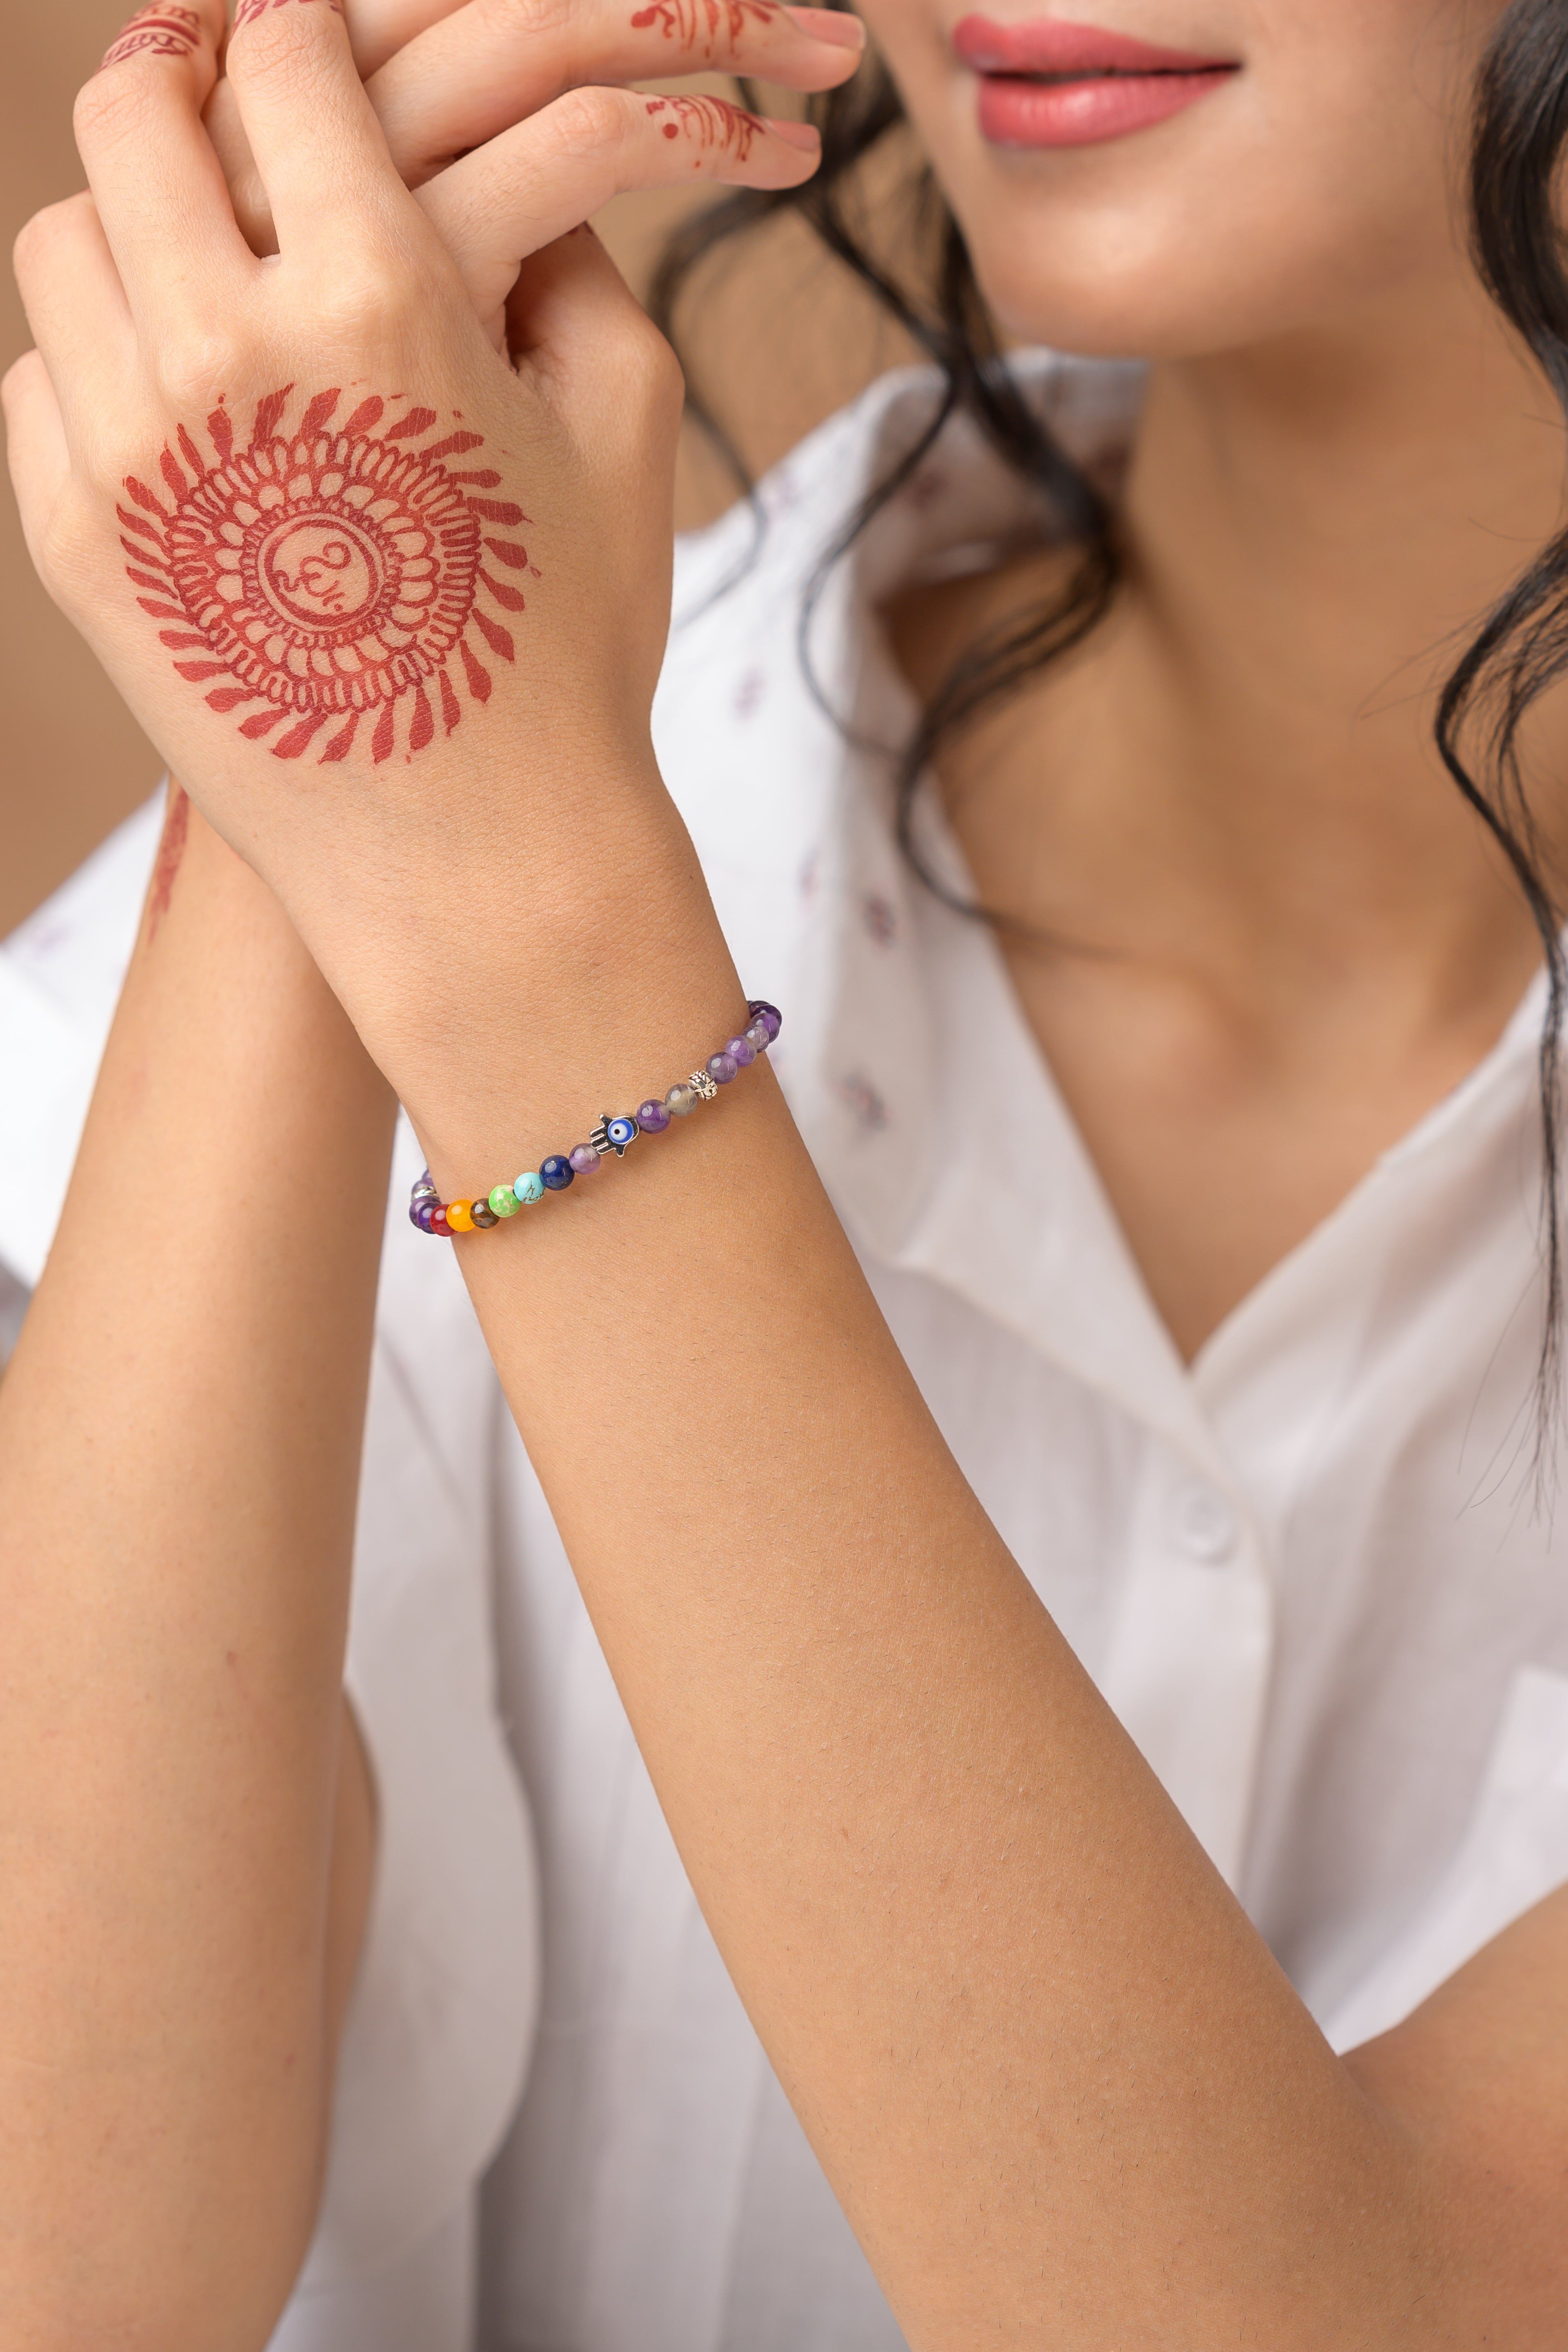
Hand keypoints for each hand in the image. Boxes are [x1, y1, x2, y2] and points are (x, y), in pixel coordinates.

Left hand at [4, 0, 849, 1122]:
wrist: (480, 862)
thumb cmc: (569, 652)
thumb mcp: (619, 427)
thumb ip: (564, 256)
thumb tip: (500, 166)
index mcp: (380, 300)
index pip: (285, 59)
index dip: (292, 27)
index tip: (300, 41)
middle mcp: (226, 356)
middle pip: (135, 114)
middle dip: (182, 83)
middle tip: (225, 104)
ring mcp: (125, 457)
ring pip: (61, 242)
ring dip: (127, 227)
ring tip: (202, 269)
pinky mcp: (70, 547)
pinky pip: (35, 381)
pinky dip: (94, 363)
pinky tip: (178, 406)